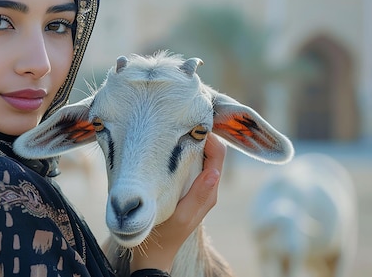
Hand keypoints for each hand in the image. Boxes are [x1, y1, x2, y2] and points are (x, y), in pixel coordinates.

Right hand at [128, 133, 226, 272]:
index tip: (190, 124)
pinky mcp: (186, 185)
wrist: (153, 252)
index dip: (209, 136)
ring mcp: (197, 185)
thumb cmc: (166, 234)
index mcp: (210, 190)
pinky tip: (168, 144)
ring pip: (200, 155)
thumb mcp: (182, 216)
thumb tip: (215, 171)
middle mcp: (208, 185)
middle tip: (178, 120)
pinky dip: (183, 151)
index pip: (218, 154)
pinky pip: (190, 162)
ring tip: (172, 129)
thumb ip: (199, 195)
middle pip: (211, 151)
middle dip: (200, 134)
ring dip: (190, 142)